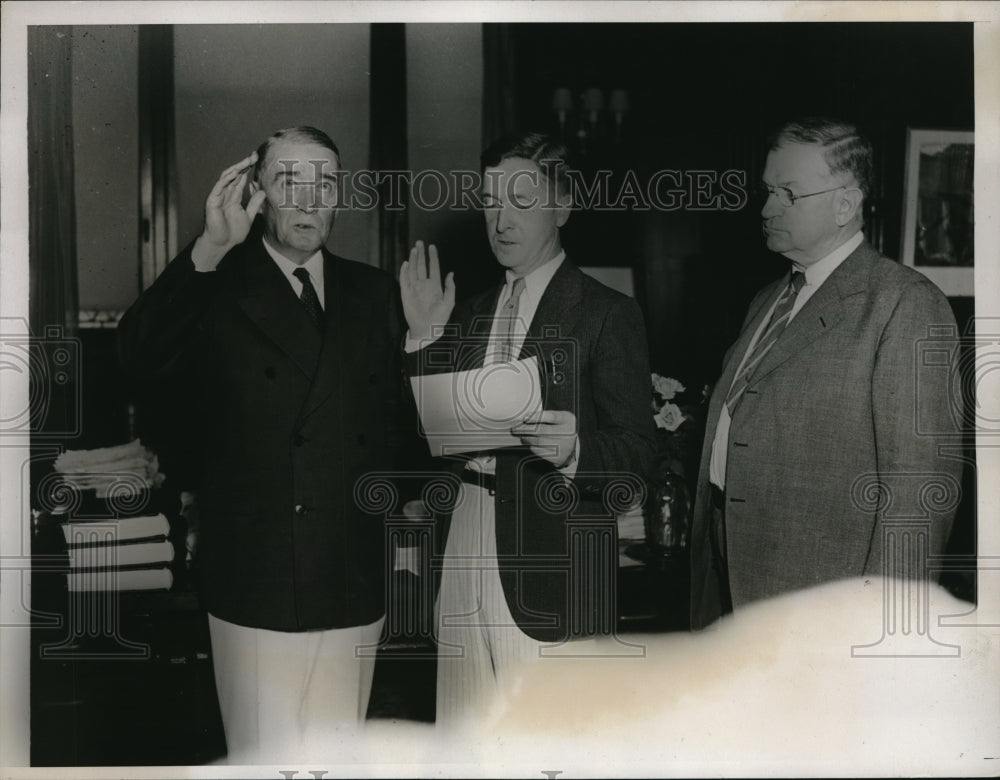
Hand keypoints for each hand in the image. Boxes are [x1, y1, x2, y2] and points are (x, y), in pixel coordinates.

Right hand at [191, 152, 267, 270]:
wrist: (222, 243)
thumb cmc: (233, 232)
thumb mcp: (249, 216)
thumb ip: (255, 204)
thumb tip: (263, 192)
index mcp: (234, 197)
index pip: (241, 179)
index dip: (248, 169)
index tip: (257, 160)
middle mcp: (226, 194)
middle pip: (235, 175)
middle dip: (244, 164)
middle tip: (254, 155)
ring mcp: (218, 196)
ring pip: (227, 178)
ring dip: (236, 168)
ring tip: (246, 161)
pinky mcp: (212, 200)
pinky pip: (219, 187)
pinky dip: (226, 179)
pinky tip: (235, 173)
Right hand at [399, 241, 454, 340]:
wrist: (427, 330)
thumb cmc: (439, 318)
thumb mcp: (449, 302)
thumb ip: (450, 287)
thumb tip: (451, 273)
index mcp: (435, 286)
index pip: (433, 267)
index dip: (433, 257)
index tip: (432, 246)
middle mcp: (424, 285)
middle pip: (422, 266)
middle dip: (421, 254)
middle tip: (420, 242)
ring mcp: (414, 288)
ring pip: (413, 270)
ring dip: (413, 259)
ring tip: (414, 249)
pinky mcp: (406, 293)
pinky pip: (404, 280)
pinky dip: (404, 271)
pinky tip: (406, 263)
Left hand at [511, 410, 578, 467]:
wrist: (572, 446)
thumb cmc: (559, 428)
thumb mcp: (557, 419)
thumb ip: (544, 417)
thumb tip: (523, 419)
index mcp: (568, 419)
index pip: (552, 417)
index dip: (537, 417)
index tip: (524, 418)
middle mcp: (569, 433)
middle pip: (543, 431)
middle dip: (526, 429)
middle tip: (515, 429)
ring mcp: (565, 446)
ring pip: (540, 442)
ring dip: (527, 439)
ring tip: (522, 437)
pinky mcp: (559, 457)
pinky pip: (540, 452)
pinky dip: (532, 448)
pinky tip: (530, 444)